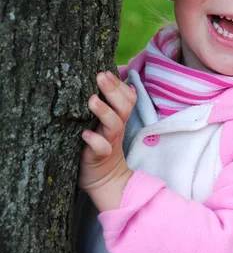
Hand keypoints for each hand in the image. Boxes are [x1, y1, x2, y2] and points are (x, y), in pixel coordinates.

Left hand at [79, 71, 135, 210]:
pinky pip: (101, 148)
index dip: (119, 84)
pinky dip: (95, 140)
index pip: (128, 97)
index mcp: (118, 118)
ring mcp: (109, 142)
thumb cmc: (99, 146)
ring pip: (114, 124)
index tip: (105, 72)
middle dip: (113, 90)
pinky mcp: (98, 157)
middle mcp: (116, 128)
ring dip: (104, 111)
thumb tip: (101, 81)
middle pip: (123, 106)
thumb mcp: (104, 124)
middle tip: (100, 76)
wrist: (104, 180)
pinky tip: (86, 134)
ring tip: (91, 100)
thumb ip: (106, 105)